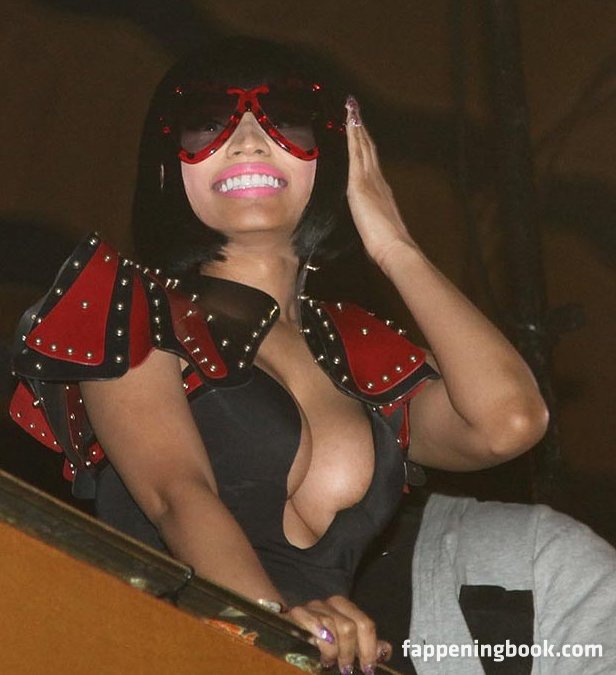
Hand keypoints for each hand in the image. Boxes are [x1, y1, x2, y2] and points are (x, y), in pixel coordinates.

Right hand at [287, 595, 390, 673]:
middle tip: (345, 669)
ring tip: (328, 662)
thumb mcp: (347, 643)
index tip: (367, 669)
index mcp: (348, 609)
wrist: (291, 626)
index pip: (365, 624)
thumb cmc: (324, 638)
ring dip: (332, 651)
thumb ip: (366, 646)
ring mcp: (314, 606)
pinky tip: (316, 649)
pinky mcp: (297, 612)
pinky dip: (317, 637)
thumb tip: (386, 650)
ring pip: (331, 627)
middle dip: (349, 653)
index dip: (369, 649)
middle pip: (349, 627)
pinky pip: (311, 622)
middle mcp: (332, 604)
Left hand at [345, 95, 413, 267]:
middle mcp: (377, 180)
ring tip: (351, 109)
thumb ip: (370, 218)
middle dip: (361, 129)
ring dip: (357, 127)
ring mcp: (370, 180)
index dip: (364, 146)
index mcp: (380, 190)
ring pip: (363, 147)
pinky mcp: (360, 184)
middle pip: (368, 149)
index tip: (359, 131)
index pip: (370, 163)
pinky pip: (356, 154)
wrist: (394, 246)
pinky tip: (349, 124)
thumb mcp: (375, 227)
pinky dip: (353, 137)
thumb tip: (365, 221)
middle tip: (354, 109)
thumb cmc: (386, 244)